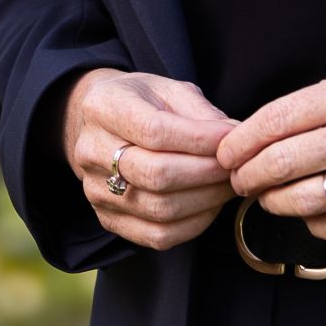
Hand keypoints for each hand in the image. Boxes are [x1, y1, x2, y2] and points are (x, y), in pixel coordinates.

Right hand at [62, 68, 237, 250]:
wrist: (100, 124)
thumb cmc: (141, 102)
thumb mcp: (168, 89)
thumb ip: (199, 111)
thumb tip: (232, 137)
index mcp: (104, 107)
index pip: (154, 131)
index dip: (200, 139)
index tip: (230, 139)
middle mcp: (91, 151)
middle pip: (156, 174)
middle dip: (206, 172)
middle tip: (234, 165)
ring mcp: (95, 191)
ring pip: (160, 209)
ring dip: (206, 200)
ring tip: (227, 184)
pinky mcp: (108, 219)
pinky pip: (157, 235)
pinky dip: (194, 224)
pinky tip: (210, 204)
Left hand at [216, 71, 325, 245]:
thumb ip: (316, 108)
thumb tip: (256, 138)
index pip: (276, 119)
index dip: (240, 141)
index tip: (225, 153)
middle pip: (280, 163)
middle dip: (247, 176)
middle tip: (238, 180)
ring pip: (302, 201)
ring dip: (274, 202)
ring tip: (269, 197)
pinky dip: (314, 224)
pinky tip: (313, 212)